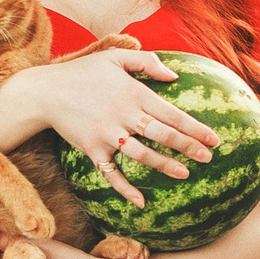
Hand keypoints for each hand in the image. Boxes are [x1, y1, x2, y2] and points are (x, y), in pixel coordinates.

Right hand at [29, 48, 220, 206]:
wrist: (46, 92)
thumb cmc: (83, 73)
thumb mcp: (115, 57)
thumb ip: (146, 62)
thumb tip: (174, 76)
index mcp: (134, 93)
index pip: (172, 113)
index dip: (195, 127)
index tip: (213, 139)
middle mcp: (124, 116)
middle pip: (162, 135)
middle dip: (188, 147)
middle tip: (208, 158)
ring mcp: (108, 135)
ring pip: (142, 155)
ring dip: (165, 165)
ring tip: (185, 173)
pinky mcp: (93, 150)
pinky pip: (111, 174)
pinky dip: (125, 189)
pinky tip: (141, 201)